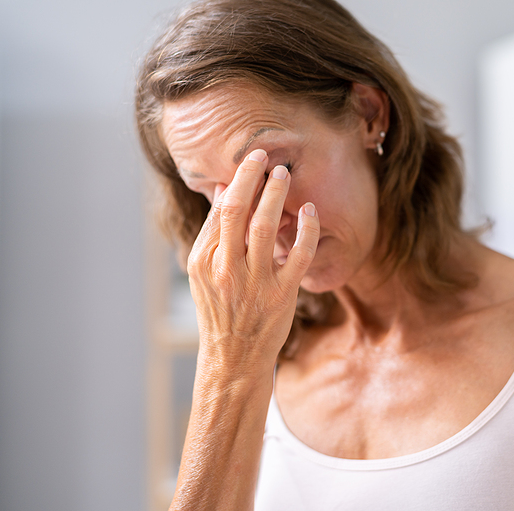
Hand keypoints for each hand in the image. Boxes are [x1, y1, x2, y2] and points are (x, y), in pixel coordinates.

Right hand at [185, 149, 319, 370]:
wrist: (233, 357)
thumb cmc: (221, 310)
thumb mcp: (203, 272)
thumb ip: (213, 233)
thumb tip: (221, 189)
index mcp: (204, 259)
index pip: (220, 209)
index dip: (238, 180)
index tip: (252, 161)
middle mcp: (226, 268)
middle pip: (237, 211)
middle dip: (253, 177)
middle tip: (266, 156)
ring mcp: (255, 282)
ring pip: (266, 228)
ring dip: (277, 195)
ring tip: (285, 174)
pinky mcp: (281, 295)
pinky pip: (299, 255)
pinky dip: (307, 230)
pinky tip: (310, 211)